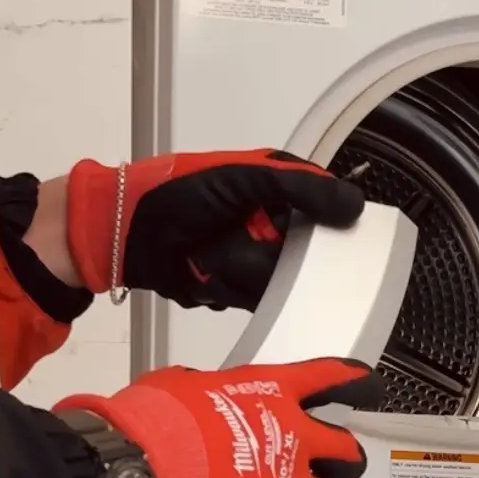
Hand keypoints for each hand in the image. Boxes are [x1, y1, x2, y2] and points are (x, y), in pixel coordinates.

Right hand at [55, 358, 382, 477]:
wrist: (135, 468)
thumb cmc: (152, 421)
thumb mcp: (183, 384)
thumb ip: (211, 395)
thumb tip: (202, 406)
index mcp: (273, 394)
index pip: (335, 382)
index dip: (358, 386)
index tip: (368, 390)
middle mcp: (293, 440)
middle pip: (348, 455)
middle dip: (339, 462)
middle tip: (320, 468)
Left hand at [64, 150, 366, 308]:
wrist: (123, 231)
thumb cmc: (177, 192)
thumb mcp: (243, 178)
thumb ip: (301, 188)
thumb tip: (355, 205)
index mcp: (277, 187)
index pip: (325, 210)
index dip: (327, 226)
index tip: (323, 235)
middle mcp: (269, 223)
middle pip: (304, 255)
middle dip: (270, 252)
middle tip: (245, 237)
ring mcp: (251, 256)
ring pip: (275, 281)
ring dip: (241, 270)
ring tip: (209, 253)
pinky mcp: (232, 286)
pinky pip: (248, 299)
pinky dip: (225, 288)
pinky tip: (204, 272)